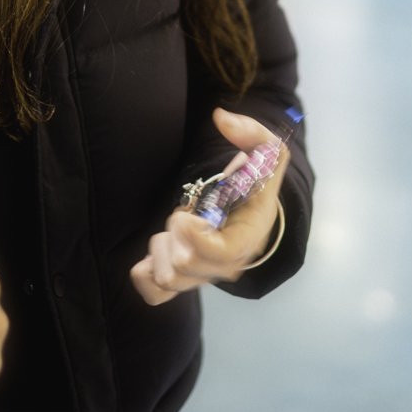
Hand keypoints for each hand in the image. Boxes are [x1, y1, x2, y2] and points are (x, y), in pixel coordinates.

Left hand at [130, 108, 287, 306]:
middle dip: (175, 234)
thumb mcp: (266, 153)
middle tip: (185, 214)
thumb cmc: (256, 184)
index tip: (184, 213)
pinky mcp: (181, 283)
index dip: (193, 234)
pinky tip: (159, 246)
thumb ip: (251, 132)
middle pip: (184, 267)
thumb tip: (220, 118)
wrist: (250, 215)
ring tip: (176, 228)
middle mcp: (225, 266)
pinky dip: (145, 272)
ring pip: (167, 279)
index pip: (219, 254)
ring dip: (162, 248)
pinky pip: (153, 293)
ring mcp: (202, 278)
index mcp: (246, 239)